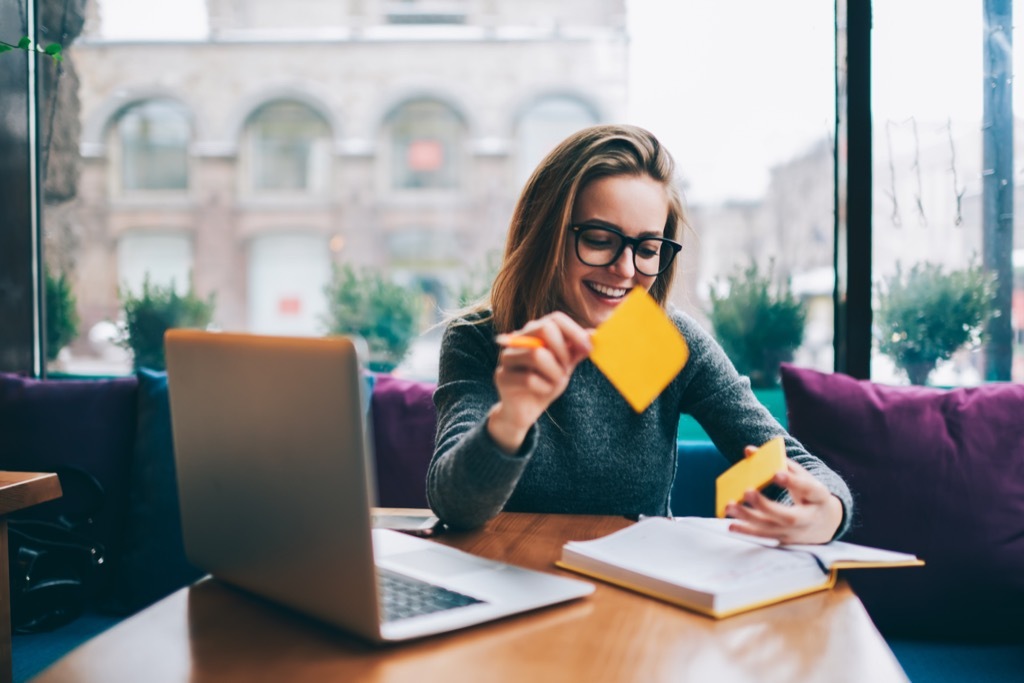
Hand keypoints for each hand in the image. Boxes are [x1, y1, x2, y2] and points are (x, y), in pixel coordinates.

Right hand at [487, 312, 591, 453]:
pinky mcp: (502, 376)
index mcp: (535, 332)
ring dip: (554, 372)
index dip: (575, 331)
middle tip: (566, 368)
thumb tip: (592, 333)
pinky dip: (544, 387)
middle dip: (562, 350)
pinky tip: (543, 391)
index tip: (588, 348)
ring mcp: (507, 357)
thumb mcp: (565, 367)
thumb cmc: (544, 384)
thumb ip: (576, 351)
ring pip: (537, 354)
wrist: (524, 411)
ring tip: (555, 382)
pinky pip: (529, 379)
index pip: (556, 318)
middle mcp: (518, 339)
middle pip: (544, 328)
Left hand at [724, 452, 843, 544]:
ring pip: (772, 529)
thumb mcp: (802, 476)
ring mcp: (796, 533)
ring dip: (749, 518)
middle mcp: (809, 518)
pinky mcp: (785, 540)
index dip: (792, 482)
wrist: (826, 523)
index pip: (807, 489)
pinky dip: (747, 531)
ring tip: (730, 506)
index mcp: (818, 496)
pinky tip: (731, 525)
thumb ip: (778, 462)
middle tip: (747, 491)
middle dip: (765, 505)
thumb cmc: (809, 493)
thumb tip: (749, 450)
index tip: (776, 474)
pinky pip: (764, 537)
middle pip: (788, 516)